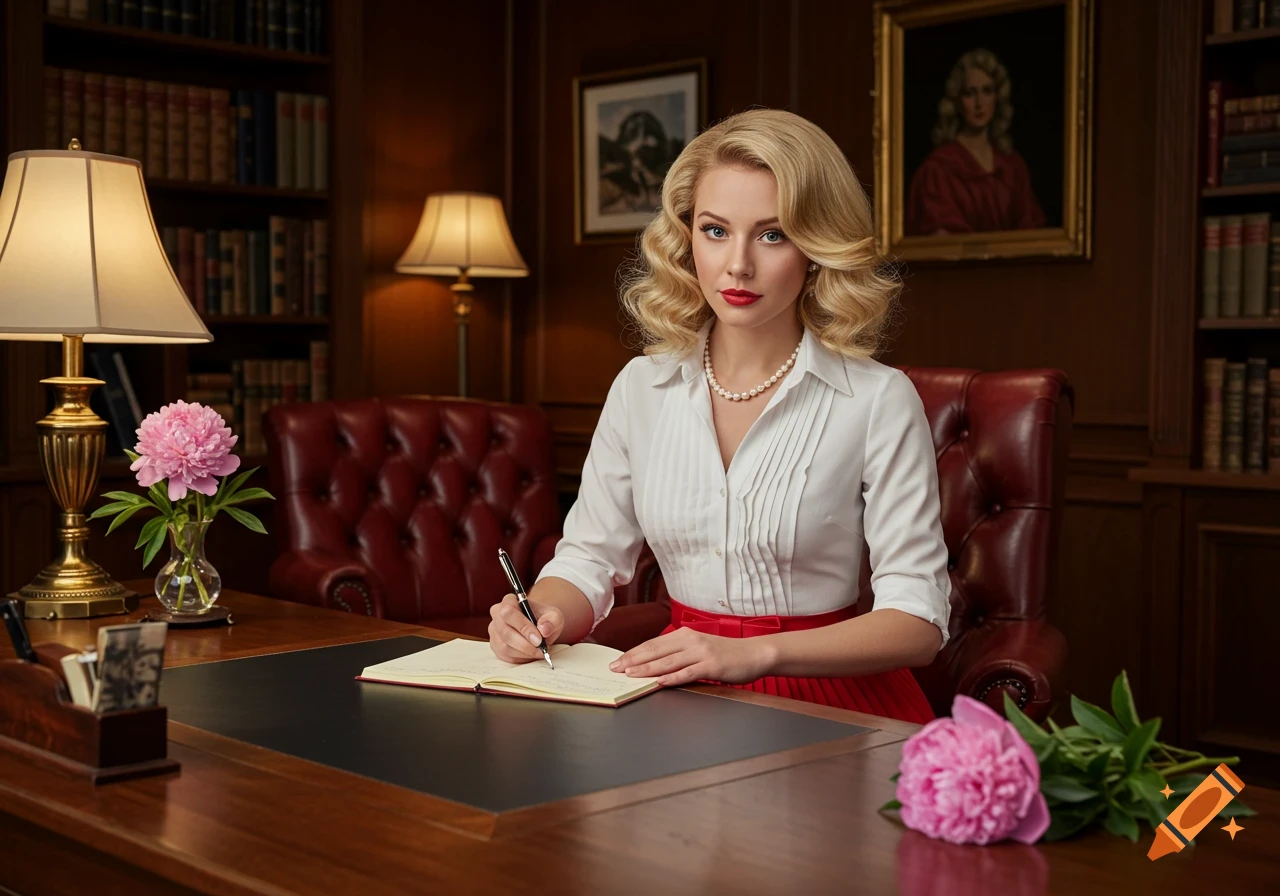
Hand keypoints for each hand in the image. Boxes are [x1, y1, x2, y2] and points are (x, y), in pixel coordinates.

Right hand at [488, 593, 562, 663]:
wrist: (540, 627)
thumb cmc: (545, 619)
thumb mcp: (554, 616)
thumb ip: (552, 620)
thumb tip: (544, 629)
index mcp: (509, 600)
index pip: (509, 613)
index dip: (523, 627)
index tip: (539, 639)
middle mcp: (497, 614)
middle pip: (505, 632)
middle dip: (525, 644)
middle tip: (541, 650)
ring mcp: (494, 630)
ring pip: (505, 646)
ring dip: (524, 653)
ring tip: (539, 652)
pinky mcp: (495, 645)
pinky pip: (505, 655)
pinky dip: (520, 658)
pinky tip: (530, 654)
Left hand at [608, 627, 774, 686]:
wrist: (755, 653)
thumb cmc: (726, 653)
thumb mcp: (699, 648)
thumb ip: (679, 653)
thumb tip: (654, 664)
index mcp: (685, 634)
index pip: (653, 644)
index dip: (633, 653)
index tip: (617, 660)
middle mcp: (691, 640)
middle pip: (656, 651)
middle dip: (633, 661)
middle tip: (615, 669)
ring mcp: (701, 653)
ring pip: (668, 662)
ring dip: (646, 669)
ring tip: (630, 675)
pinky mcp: (712, 666)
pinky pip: (688, 672)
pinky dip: (672, 678)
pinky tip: (659, 682)